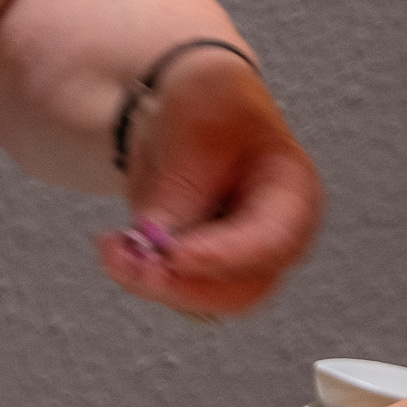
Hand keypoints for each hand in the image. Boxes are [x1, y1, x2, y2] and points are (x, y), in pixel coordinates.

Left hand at [97, 49, 321, 318]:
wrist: (181, 112)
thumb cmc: (206, 104)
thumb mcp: (196, 125)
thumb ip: (182, 187)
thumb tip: (158, 248)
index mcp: (293, 196)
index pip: (270, 244)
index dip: (221, 258)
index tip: (173, 255)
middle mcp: (272, 240)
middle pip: (236, 291)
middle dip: (177, 283)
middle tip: (127, 257)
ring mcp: (237, 263)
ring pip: (195, 301)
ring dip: (148, 282)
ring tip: (113, 244)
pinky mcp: (199, 273)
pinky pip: (168, 293)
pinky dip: (137, 278)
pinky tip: (116, 246)